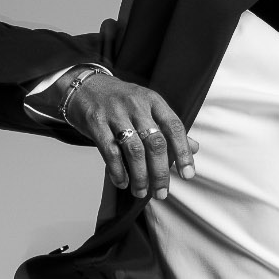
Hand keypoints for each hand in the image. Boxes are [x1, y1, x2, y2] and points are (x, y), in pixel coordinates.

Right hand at [62, 71, 196, 200]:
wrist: (84, 86)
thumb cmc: (120, 101)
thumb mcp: (147, 107)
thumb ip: (169, 128)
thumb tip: (195, 147)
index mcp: (153, 101)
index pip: (174, 127)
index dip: (183, 152)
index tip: (187, 175)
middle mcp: (136, 105)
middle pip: (155, 142)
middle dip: (160, 172)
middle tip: (161, 192)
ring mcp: (115, 113)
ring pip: (134, 150)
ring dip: (140, 176)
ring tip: (141, 191)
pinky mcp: (96, 122)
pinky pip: (110, 151)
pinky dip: (118, 171)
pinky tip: (122, 182)